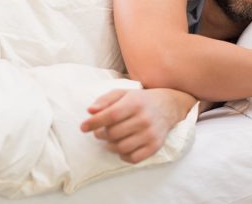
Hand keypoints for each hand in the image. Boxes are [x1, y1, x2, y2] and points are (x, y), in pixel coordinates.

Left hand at [80, 88, 194, 163]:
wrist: (168, 106)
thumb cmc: (140, 100)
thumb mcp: (123, 93)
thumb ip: (105, 100)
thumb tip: (90, 111)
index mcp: (135, 103)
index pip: (110, 115)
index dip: (93, 123)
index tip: (83, 127)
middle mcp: (144, 119)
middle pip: (113, 133)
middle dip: (100, 134)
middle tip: (100, 131)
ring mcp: (150, 134)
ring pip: (121, 147)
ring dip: (110, 145)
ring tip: (110, 138)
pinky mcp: (155, 146)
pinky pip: (132, 158)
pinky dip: (123, 155)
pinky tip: (123, 146)